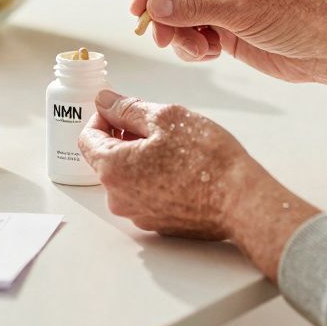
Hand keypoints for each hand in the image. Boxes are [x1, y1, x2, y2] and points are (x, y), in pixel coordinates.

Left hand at [78, 89, 248, 239]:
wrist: (240, 200)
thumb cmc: (206, 158)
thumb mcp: (166, 118)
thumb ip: (128, 109)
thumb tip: (104, 101)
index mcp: (113, 168)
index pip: (87, 138)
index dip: (102, 118)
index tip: (121, 109)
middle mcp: (118, 197)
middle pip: (107, 159)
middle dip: (125, 137)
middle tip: (157, 126)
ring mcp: (138, 214)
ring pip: (128, 177)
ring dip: (141, 158)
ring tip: (175, 147)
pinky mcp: (157, 224)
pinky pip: (145, 194)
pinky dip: (155, 178)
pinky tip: (182, 169)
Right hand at [131, 0, 326, 82]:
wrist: (322, 49)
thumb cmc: (293, 18)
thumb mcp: (240, 12)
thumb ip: (195, 9)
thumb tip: (156, 7)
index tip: (139, 11)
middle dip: (167, 19)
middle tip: (163, 40)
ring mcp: (222, 7)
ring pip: (181, 19)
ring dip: (182, 38)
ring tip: (199, 51)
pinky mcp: (225, 32)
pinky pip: (194, 37)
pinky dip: (194, 49)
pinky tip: (210, 54)